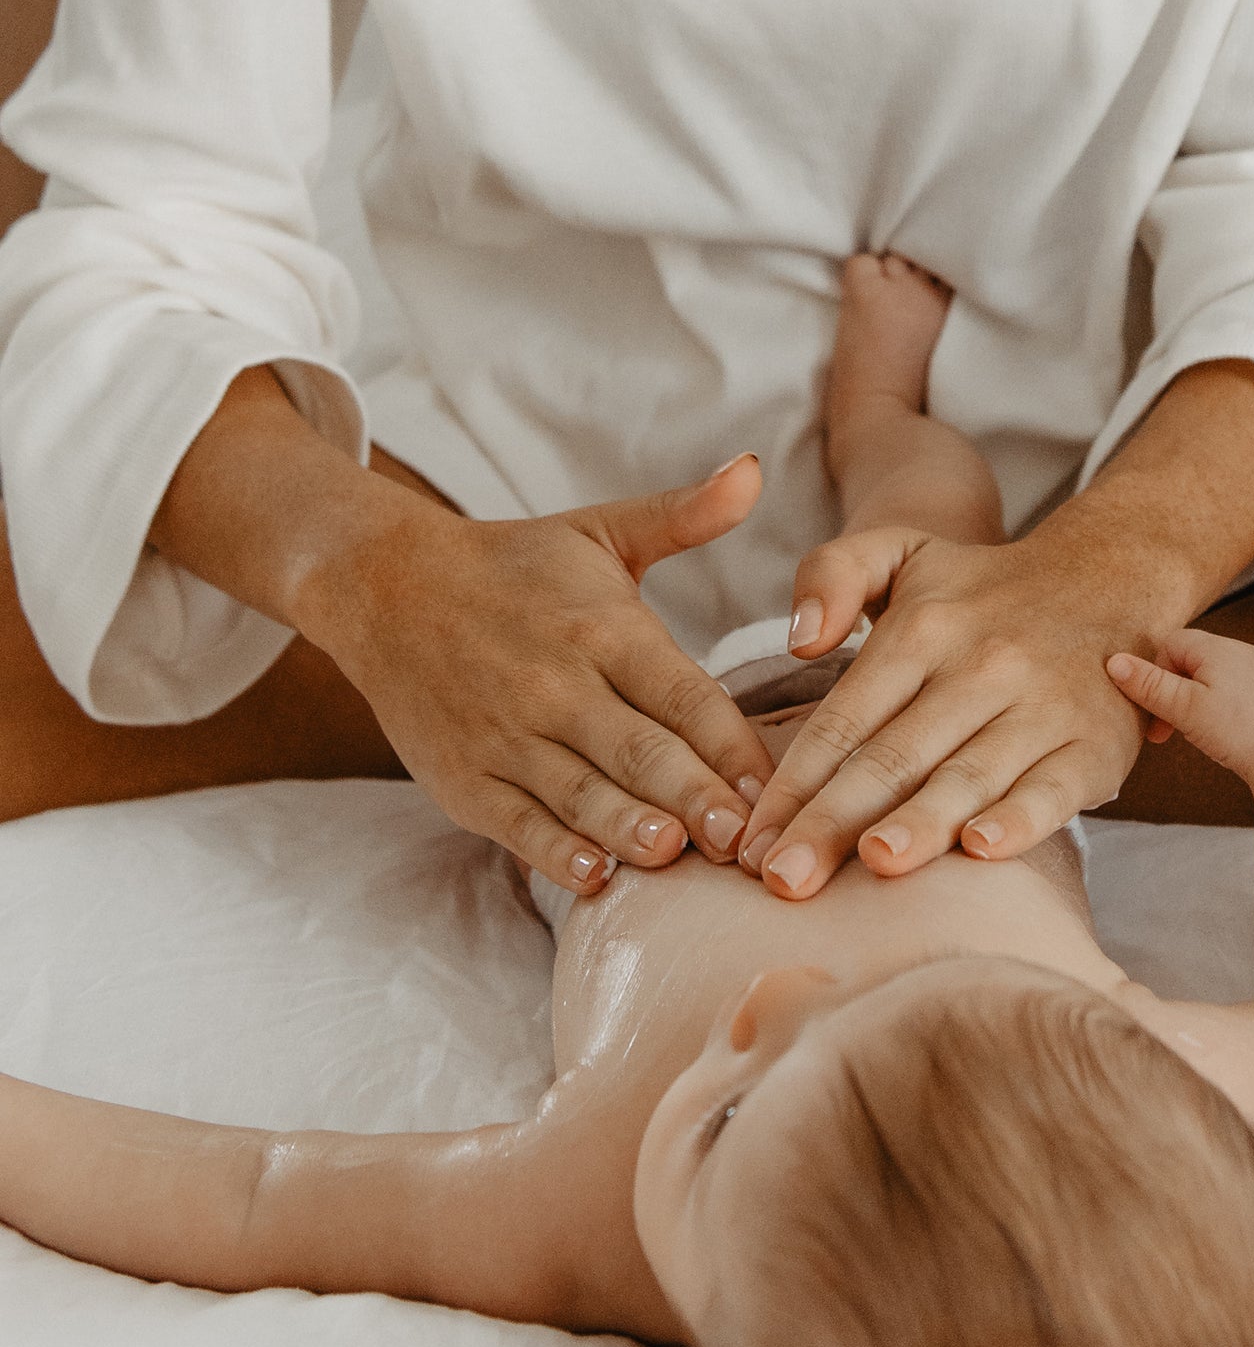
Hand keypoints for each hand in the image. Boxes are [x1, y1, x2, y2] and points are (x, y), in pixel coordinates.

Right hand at [304, 457, 777, 893]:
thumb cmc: (514, 566)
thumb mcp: (600, 531)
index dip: (732, 743)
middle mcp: (556, 685)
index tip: (780, 787)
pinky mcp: (462, 779)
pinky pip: (515, 824)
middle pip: (640, 750)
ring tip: (676, 857)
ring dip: (630, 828)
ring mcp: (504, 737)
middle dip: (696, 798)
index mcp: (602, 628)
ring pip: (579, 794)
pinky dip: (553, 852)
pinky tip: (596, 876)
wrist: (381, 586)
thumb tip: (754, 470)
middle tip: (748, 842)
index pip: (683, 693)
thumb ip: (684, 514)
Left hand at [734, 526, 1161, 897]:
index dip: (793, 783)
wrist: (1113, 582)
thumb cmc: (984, 591)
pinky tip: (980, 849)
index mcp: (923, 630)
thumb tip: (799, 641)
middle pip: (893, 757)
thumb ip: (834, 572)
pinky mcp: (1094, 748)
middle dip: (833, 821)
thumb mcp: (906, 550)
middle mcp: (980, 670)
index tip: (748, 842)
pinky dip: (1020, 820)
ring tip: (873, 863)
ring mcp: (1041, 710)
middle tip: (782, 877)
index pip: (845, 718)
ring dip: (921, 823)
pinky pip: (1053, 790)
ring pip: (968, 775)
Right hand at [1104, 629, 1253, 788]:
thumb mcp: (1184, 708)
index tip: (1152, 713)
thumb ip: (1149, 684)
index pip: (1170, 644)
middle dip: (1173, 693)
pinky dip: (1224, 711)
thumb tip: (1114, 661)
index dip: (1153, 675)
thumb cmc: (1238, 732)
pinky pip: (1239, 693)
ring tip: (1199, 736)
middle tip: (1167, 732)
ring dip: (1196, 703)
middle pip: (1192, 661)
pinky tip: (1228, 737)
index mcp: (1218, 648)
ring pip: (1215, 679)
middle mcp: (1244, 652)